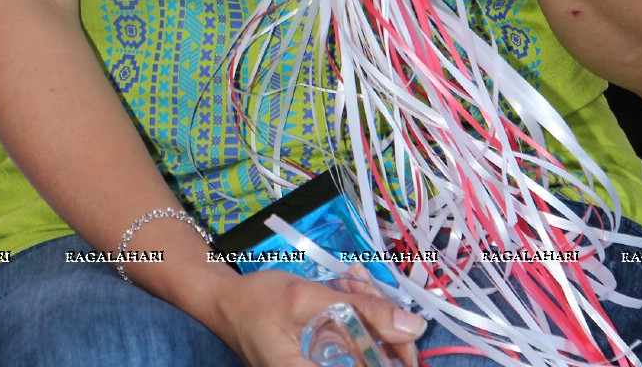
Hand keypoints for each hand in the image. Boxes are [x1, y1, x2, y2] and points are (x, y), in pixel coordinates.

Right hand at [208, 266, 424, 366]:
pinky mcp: (324, 365)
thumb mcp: (309, 298)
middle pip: (376, 364)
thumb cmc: (259, 301)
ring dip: (370, 318)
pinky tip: (346, 292)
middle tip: (361, 286)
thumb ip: (361, 311)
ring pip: (368, 354)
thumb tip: (415, 327)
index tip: (401, 323)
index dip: (398, 357)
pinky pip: (354, 349)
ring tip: (351, 283)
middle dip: (382, 326)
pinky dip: (357, 320)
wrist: (226, 303)